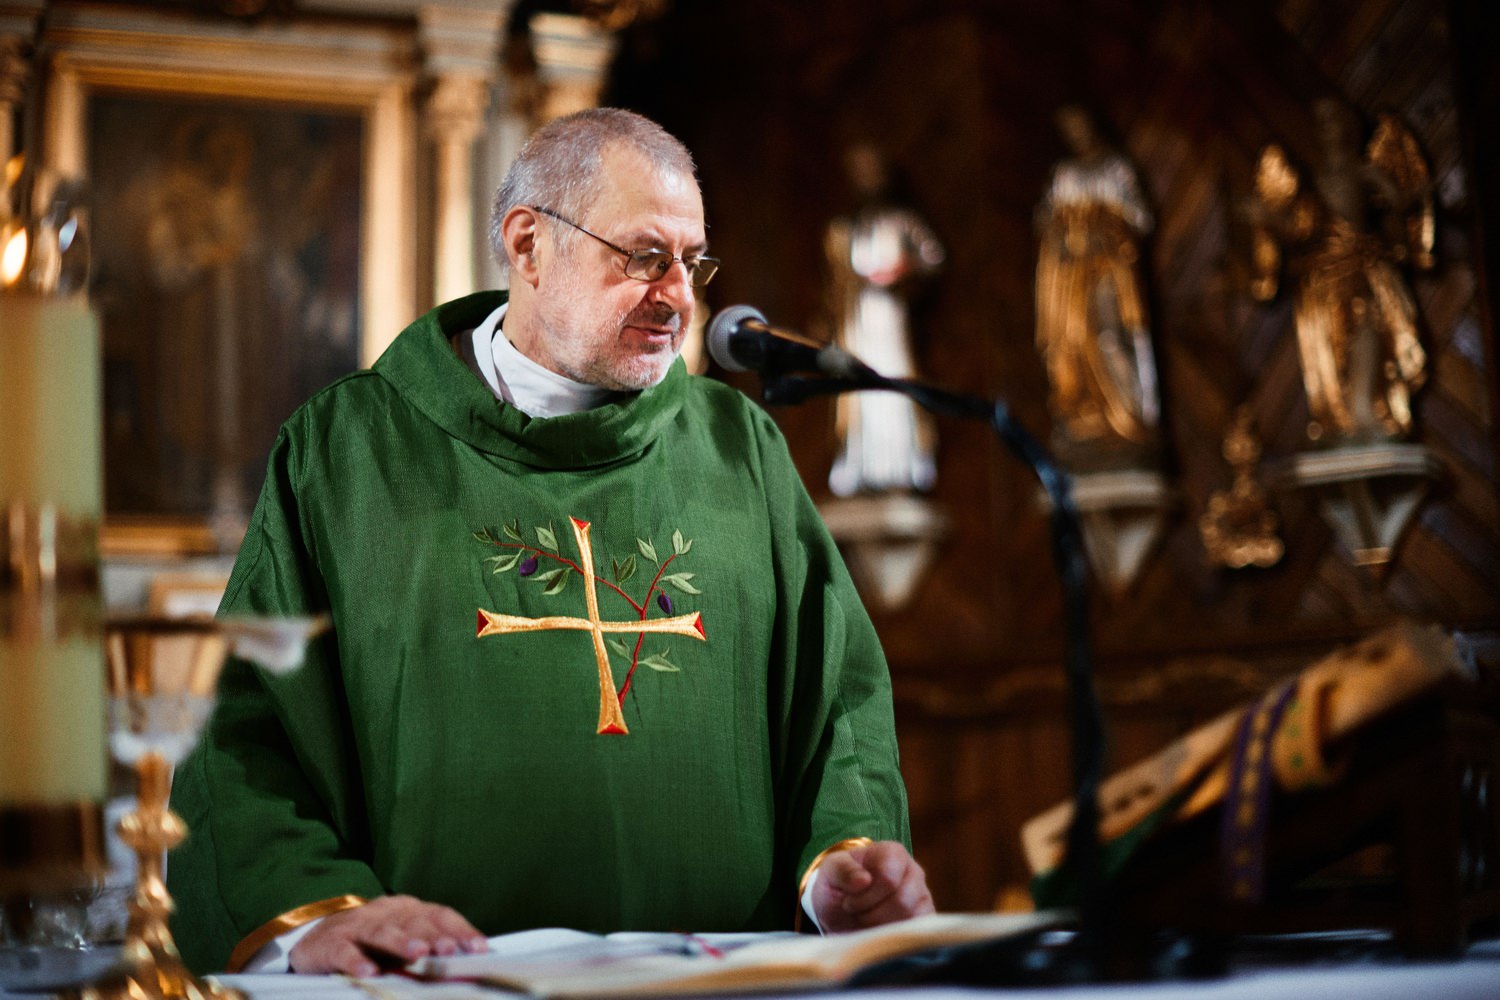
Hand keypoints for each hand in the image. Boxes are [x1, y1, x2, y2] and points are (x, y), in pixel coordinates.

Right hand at [288, 895, 486, 975]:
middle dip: (434, 935)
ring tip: (418, 953)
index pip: (439, 915)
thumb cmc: (370, 944)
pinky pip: (345, 951)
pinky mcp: (332, 943)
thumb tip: (469, 962)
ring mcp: (358, 925)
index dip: (461, 930)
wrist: (316, 939)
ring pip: (382, 931)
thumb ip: (430, 948)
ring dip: (401, 942)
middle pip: (413, 921)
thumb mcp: (401, 941)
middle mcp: (386, 912)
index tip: (480, 948)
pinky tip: (369, 972)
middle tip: (450, 950)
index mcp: (408, 910)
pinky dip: (357, 961)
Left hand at [810, 841, 934, 932]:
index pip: (888, 878)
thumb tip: (863, 880)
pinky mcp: (925, 922)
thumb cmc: (837, 888)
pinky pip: (917, 936)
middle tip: (856, 914)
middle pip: (901, 902)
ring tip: (866, 922)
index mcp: (893, 853)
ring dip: (880, 928)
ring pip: (909, 921)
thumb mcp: (830, 873)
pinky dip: (892, 939)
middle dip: (871, 915)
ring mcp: (923, 898)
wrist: (841, 915)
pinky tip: (878, 933)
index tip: (848, 900)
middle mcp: (914, 873)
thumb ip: (842, 870)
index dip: (864, 896)